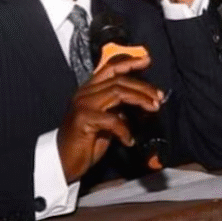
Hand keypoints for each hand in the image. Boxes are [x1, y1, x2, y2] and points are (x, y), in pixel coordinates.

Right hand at [57, 55, 163, 182]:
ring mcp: (82, 104)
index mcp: (89, 90)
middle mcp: (84, 93)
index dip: (129, 62)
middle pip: (119, 80)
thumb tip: (140, 104)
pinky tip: (129, 140)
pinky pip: (111, 119)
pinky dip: (125, 129)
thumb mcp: (106, 122)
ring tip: (153, 108)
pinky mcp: (82, 119)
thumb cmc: (85, 143)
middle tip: (158, 96)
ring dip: (139, 99)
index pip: (110, 68)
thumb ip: (118, 109)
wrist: (63, 162)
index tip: (147, 60)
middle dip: (142, 86)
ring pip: (117, 92)